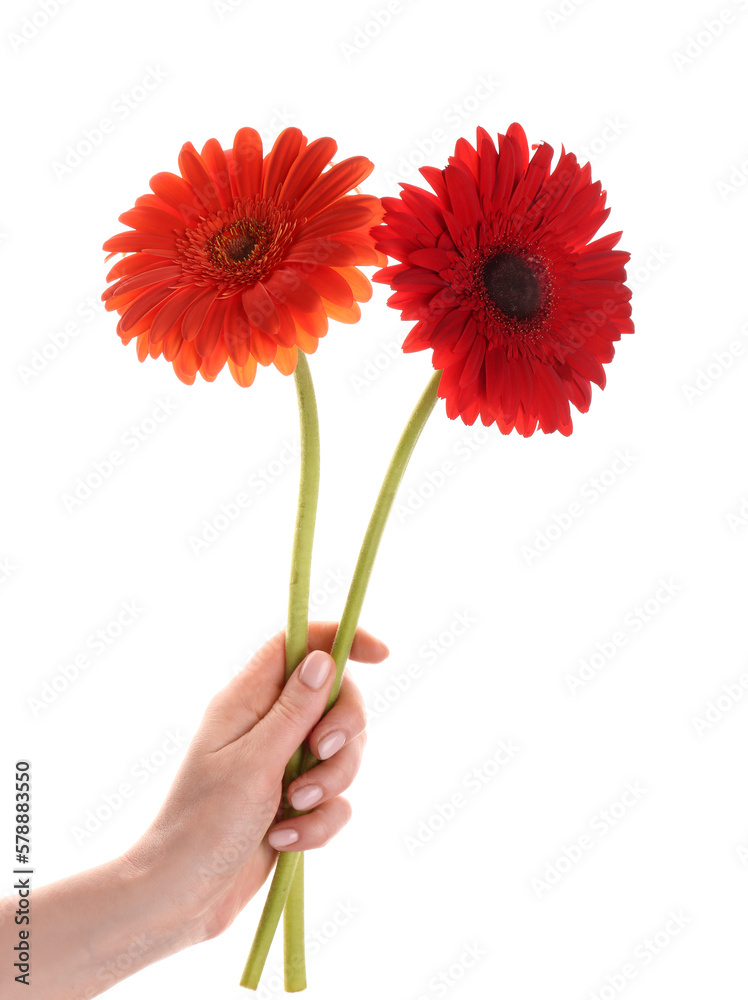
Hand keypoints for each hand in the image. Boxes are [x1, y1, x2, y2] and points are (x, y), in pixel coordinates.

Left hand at [123, 622, 387, 941]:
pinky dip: (319, 821)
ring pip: (341, 753)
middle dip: (343, 731)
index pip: (299, 645)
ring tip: (296, 809)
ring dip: (329, 784)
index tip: (382, 655)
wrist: (182, 899)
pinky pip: (334, 800)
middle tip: (321, 755)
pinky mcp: (293, 805)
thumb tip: (324, 658)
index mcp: (247, 701)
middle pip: (334, 699)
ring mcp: (282, 765)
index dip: (341, 640)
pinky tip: (286, 840)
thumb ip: (294, 711)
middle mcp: (267, 725)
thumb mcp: (253, 762)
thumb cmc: (204, 825)